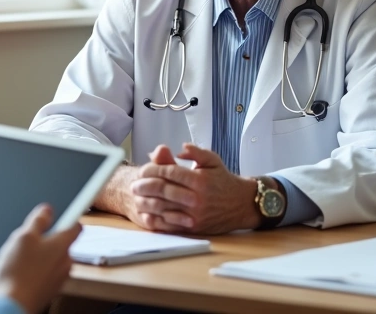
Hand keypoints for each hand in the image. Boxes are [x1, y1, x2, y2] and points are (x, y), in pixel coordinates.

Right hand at [0, 204, 80, 313]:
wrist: (14, 305)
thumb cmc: (18, 272)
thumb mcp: (24, 236)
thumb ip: (38, 220)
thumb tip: (47, 210)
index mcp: (63, 245)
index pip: (76, 226)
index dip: (67, 218)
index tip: (58, 215)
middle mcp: (66, 262)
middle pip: (61, 243)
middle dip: (46, 239)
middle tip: (27, 239)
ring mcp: (59, 278)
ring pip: (51, 259)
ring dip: (39, 256)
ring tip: (18, 258)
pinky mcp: (50, 290)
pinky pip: (45, 274)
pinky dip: (35, 270)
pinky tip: (19, 272)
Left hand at [130, 143, 259, 233]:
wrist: (242, 204)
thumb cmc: (223, 180)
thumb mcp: (212, 160)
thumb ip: (195, 152)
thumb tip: (178, 147)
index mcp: (199, 179)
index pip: (169, 172)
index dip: (152, 170)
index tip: (142, 169)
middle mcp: (197, 198)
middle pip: (163, 190)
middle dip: (145, 186)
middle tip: (134, 185)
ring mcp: (195, 214)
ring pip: (164, 208)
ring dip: (147, 203)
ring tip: (136, 198)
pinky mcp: (194, 228)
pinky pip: (170, 224)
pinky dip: (156, 219)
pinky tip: (147, 214)